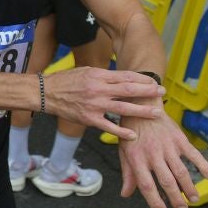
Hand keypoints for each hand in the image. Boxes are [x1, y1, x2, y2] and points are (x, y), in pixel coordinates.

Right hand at [42, 67, 166, 139]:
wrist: (45, 93)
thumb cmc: (66, 81)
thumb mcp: (86, 72)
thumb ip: (105, 76)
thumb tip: (124, 79)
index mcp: (99, 76)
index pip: (126, 76)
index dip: (142, 79)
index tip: (154, 81)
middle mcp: (99, 90)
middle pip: (129, 91)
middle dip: (148, 92)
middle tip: (162, 93)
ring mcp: (94, 105)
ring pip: (123, 109)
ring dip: (142, 111)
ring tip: (156, 113)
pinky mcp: (88, 119)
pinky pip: (108, 127)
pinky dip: (121, 132)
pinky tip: (133, 135)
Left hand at [118, 114, 207, 207]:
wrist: (141, 106)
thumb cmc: (131, 133)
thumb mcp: (124, 152)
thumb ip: (128, 174)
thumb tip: (126, 194)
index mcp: (136, 159)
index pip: (146, 185)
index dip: (154, 201)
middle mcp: (152, 154)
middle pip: (166, 181)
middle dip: (176, 198)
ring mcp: (167, 146)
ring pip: (181, 171)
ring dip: (189, 187)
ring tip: (194, 200)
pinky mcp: (179, 139)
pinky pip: (194, 154)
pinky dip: (203, 165)